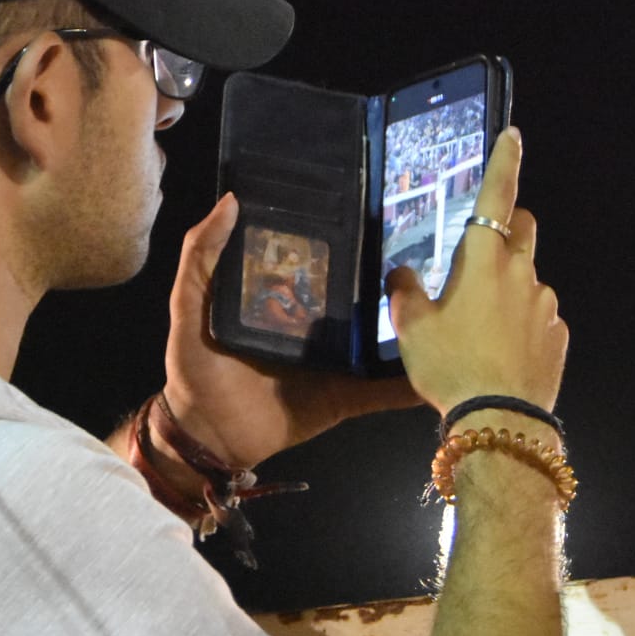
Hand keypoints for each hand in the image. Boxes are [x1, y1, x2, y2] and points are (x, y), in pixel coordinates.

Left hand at [161, 192, 422, 467]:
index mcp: (282, 297)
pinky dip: (411, 385)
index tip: (372, 207)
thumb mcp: (188, 304)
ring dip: (411, 326)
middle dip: (387, 277)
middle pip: (357, 296)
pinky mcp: (344, 397)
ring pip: (380, 339)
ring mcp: (334, 361)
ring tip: (446, 302)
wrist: (207, 434)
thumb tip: (230, 200)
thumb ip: (200, 255)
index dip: (339, 236)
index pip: (317, 260)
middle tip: (427, 251)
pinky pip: (382, 391)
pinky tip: (439, 371)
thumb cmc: (195, 366)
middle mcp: (314, 324)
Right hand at [387, 127, 567, 414]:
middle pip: (522, 229)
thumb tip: (403, 273)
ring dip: (508, 285)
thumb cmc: (450, 365)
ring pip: (528, 277)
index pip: (496, 197)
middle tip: (479, 248)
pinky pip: (538, 315)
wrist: (500, 420)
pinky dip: (521, 321)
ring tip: (479, 324)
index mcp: (483, 261)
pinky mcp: (558, 335)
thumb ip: (405, 292)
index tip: (514, 135)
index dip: (504, 163)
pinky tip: (499, 351)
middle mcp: (522, 273)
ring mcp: (546, 305)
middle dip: (507, 225)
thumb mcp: (412, 329)